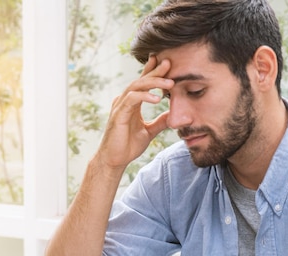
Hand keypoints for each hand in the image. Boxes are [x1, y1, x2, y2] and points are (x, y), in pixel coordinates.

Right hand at [96, 56, 173, 170]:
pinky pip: (131, 99)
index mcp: (131, 104)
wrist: (114, 160)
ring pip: (136, 86)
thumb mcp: (149, 132)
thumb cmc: (127, 146)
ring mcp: (120, 107)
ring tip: (169, 82)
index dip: (153, 71)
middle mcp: (124, 101)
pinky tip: (157, 98)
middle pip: (140, 80)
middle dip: (155, 71)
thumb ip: (159, 122)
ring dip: (153, 82)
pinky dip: (144, 96)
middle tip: (169, 63)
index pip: (143, 83)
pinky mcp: (118, 114)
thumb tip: (172, 115)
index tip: (167, 63)